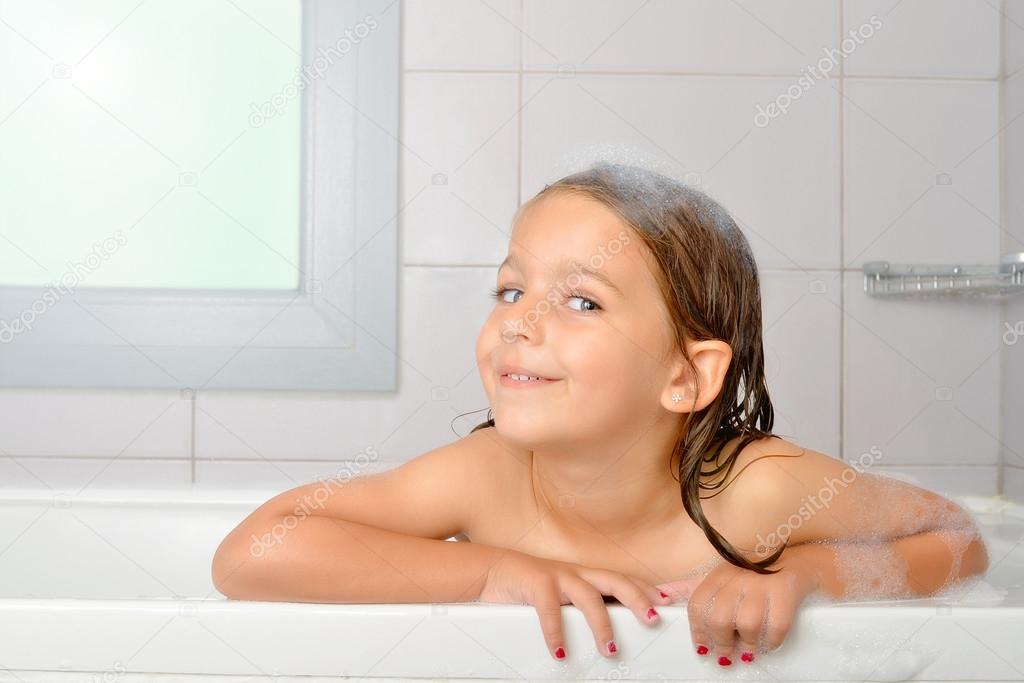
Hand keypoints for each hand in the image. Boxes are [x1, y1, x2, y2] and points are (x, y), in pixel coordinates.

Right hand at [479, 549, 672, 659]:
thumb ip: (583, 604)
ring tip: (610, 650)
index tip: (666, 602)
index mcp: (586, 575)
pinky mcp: (536, 583)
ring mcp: (558, 576)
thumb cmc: (532, 585)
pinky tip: (560, 651)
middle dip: (637, 599)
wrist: (494, 568)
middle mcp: (577, 573)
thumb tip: (606, 626)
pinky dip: (555, 632)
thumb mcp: (562, 593)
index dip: (646, 589)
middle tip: (652, 619)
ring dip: (602, 625)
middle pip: (615, 581)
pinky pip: (549, 609)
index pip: (623, 580)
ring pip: (588, 597)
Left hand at [656, 552, 818, 665]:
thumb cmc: (751, 571)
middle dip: (721, 642)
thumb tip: (659, 594)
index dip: (697, 630)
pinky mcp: (787, 591)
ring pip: (748, 623)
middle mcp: (738, 576)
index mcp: (719, 573)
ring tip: (746, 652)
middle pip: (720, 617)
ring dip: (746, 644)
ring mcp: (763, 583)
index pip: (698, 604)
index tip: (702, 648)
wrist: (796, 558)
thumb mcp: (718, 575)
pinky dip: (772, 640)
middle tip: (724, 656)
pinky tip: (768, 643)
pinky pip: (777, 624)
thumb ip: (689, 586)